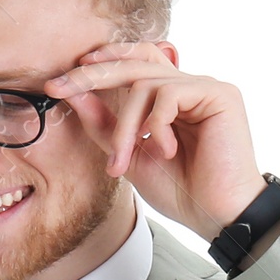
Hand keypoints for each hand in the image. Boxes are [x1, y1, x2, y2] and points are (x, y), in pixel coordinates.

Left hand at [45, 42, 266, 241]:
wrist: (217, 215)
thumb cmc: (181, 190)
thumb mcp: (130, 155)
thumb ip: (105, 124)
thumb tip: (74, 95)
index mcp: (170, 98)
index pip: (133, 64)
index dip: (101, 64)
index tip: (61, 81)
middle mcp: (188, 85)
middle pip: (133, 63)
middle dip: (92, 77)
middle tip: (61, 89)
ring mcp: (204, 87)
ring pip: (145, 84)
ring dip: (125, 126)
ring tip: (123, 161)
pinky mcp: (219, 94)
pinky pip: (169, 94)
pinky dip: (156, 125)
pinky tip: (166, 150)